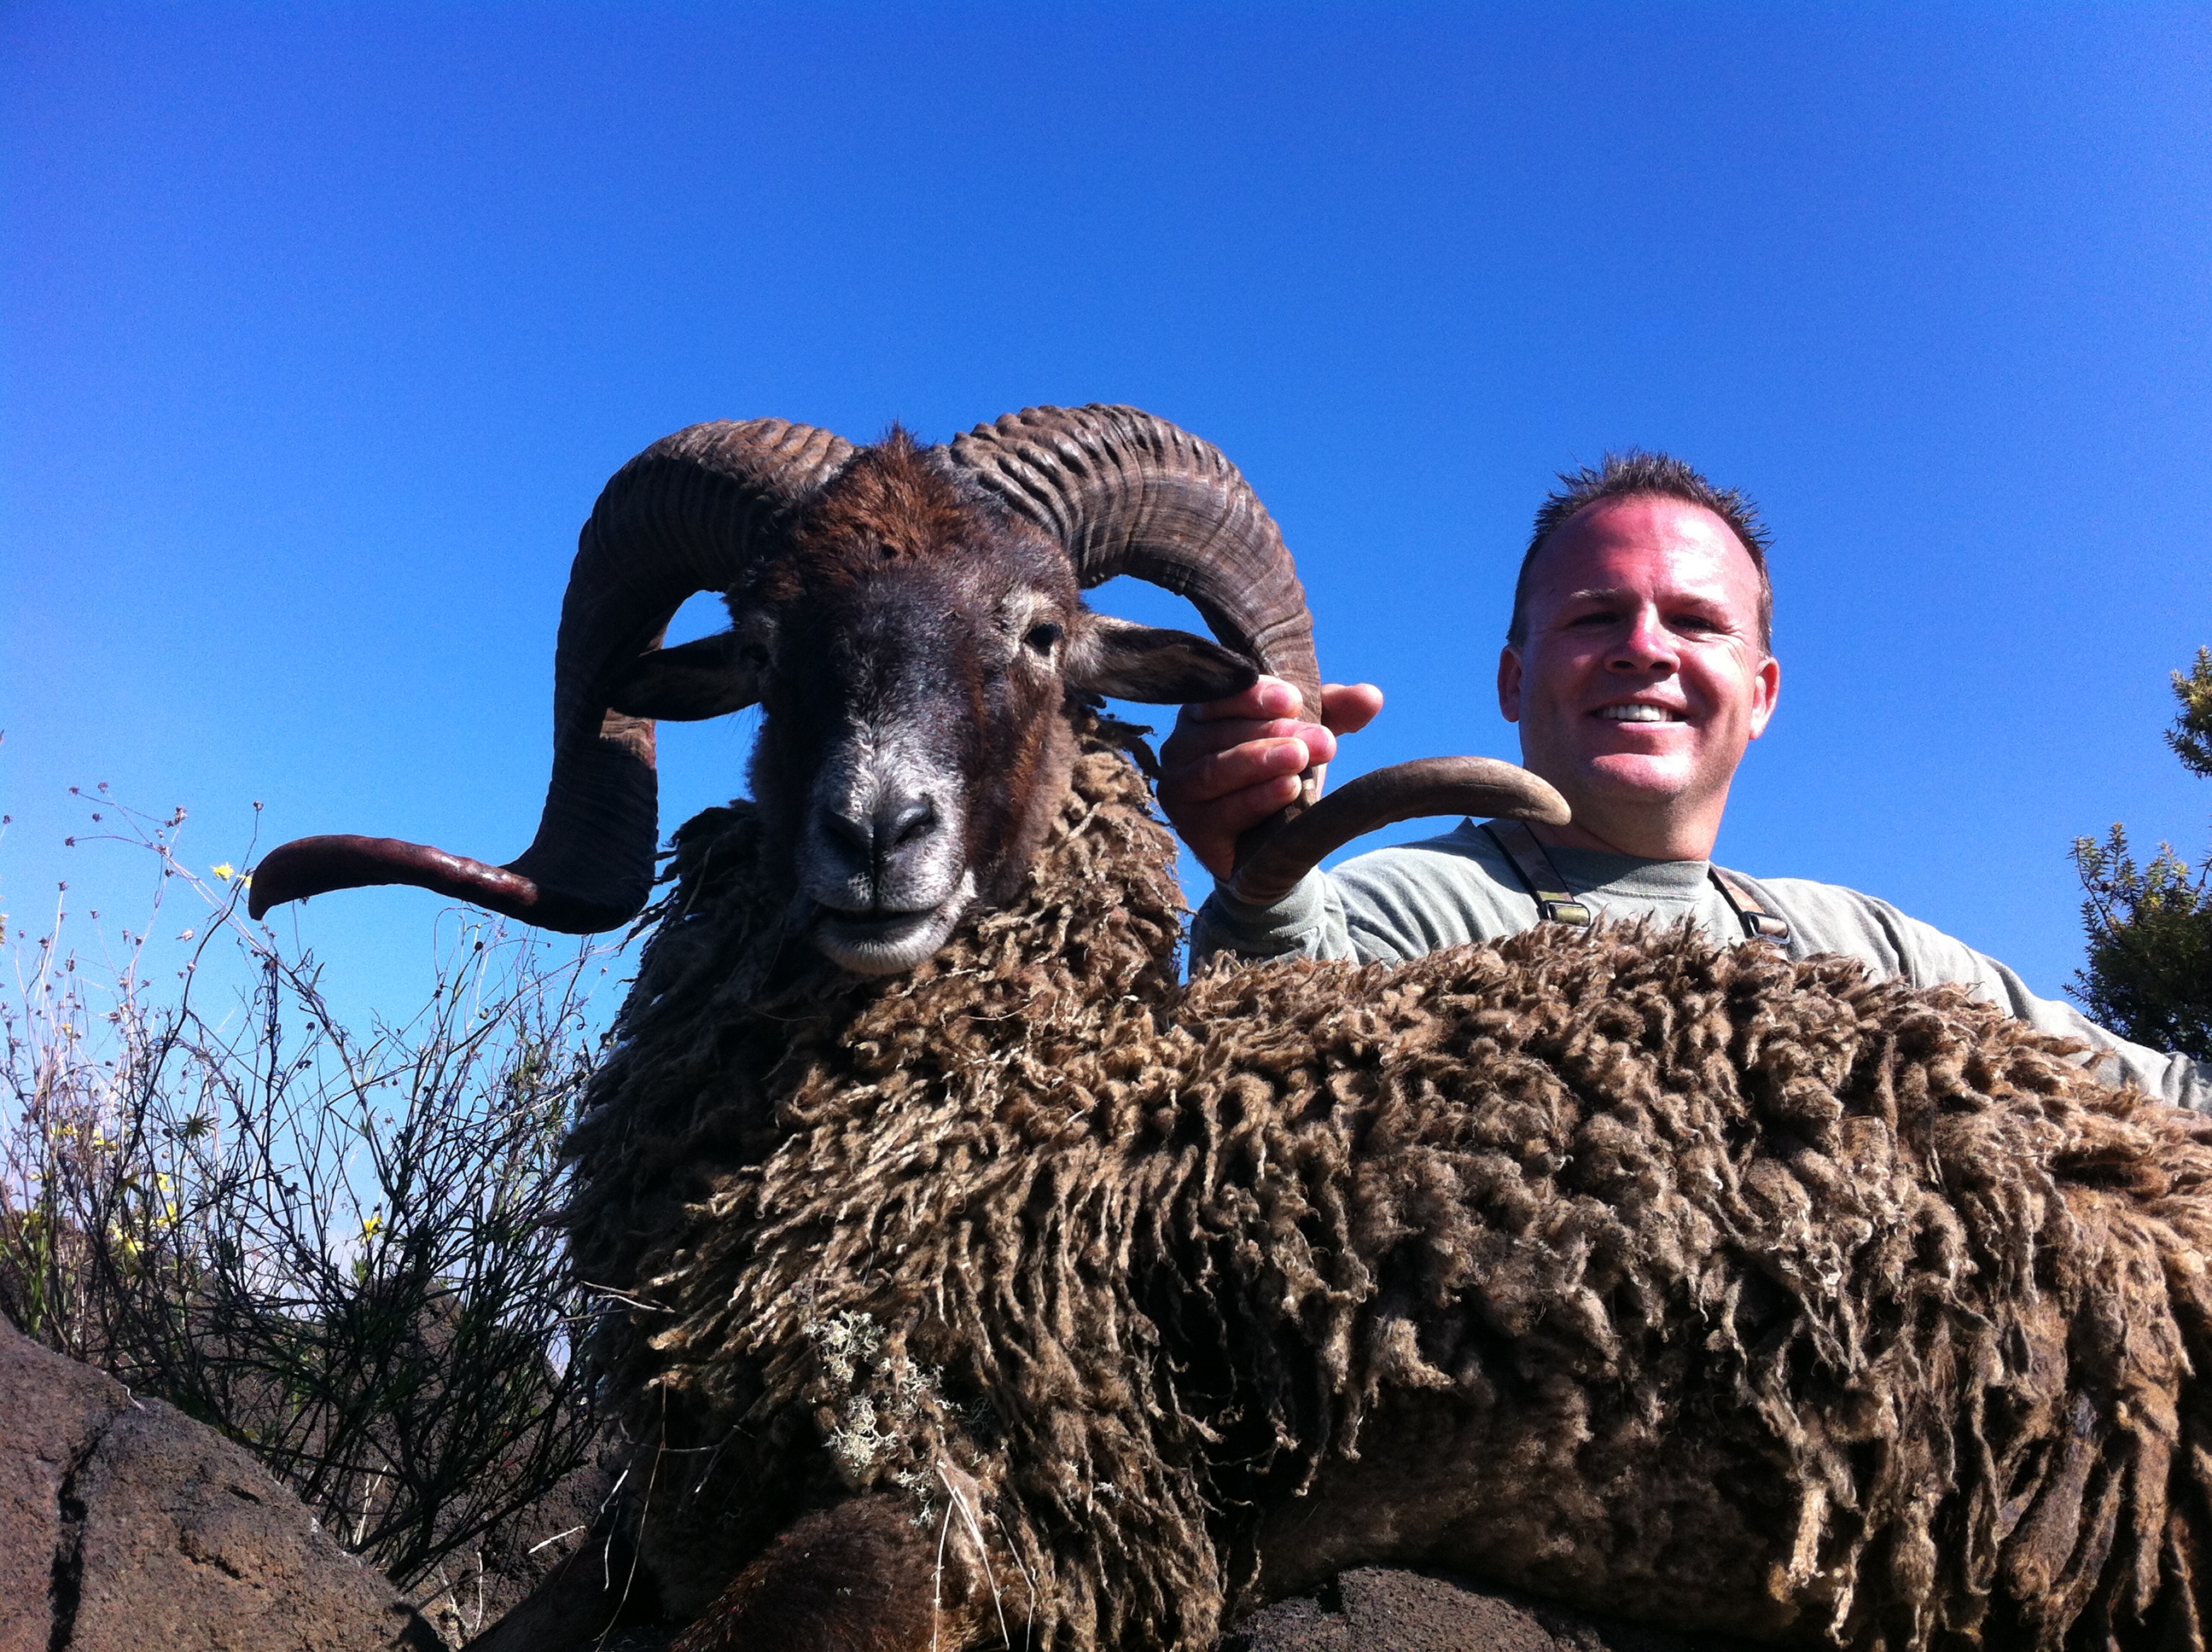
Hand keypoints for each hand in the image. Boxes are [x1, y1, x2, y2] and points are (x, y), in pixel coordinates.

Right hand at [1157, 676, 1384, 878]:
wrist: (1275, 843)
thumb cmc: (1284, 771)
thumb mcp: (1311, 735)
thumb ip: (1336, 713)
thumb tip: (1371, 696)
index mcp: (1203, 712)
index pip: (1220, 696)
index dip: (1254, 696)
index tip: (1294, 700)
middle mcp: (1180, 746)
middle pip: (1222, 733)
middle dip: (1273, 732)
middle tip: (1318, 738)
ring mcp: (1180, 788)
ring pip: (1217, 770)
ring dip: (1261, 761)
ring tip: (1301, 757)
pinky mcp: (1190, 827)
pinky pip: (1220, 812)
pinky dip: (1255, 799)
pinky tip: (1288, 789)